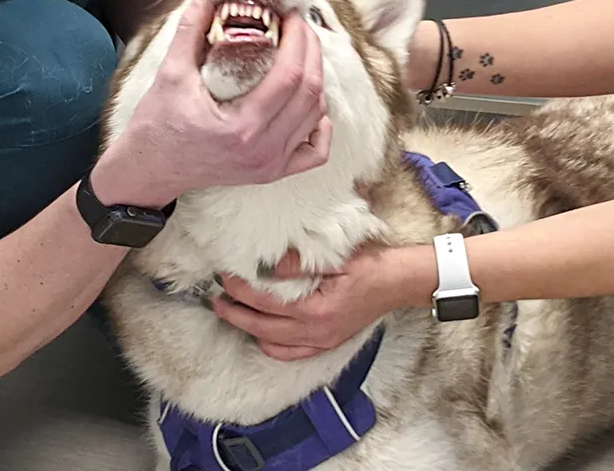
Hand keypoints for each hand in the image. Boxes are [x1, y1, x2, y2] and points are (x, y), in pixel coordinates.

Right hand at [94, 0, 330, 206]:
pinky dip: (320, 123)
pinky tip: (309, 103)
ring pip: (316, 116)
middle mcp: (262, 150)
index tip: (291, 14)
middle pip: (310, 93)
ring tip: (300, 52)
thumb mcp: (170, 73)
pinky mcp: (272, 172)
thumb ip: (191, 29)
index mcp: (241, 127)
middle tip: (298, 25)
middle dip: (311, 51)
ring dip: (316, 79)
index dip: (297, 39)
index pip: (290, 75)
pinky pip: (315, 151)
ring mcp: (270, 165)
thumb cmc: (156, 126)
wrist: (148, 170)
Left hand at [211, 246, 418, 360]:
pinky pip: (290, 353)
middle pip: (262, 327)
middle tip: (214, 298)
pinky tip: (260, 332)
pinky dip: (270, 345)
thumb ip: (300, 263)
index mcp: (316, 310)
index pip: (265, 302)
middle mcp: (315, 332)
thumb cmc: (371, 266)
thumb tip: (268, 264)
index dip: (240, 290)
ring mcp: (320, 342)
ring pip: (272, 343)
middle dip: (234, 312)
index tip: (224, 277)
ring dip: (249, 328)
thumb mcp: (337, 258)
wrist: (399, 283)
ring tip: (232, 311)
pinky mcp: (326, 344)